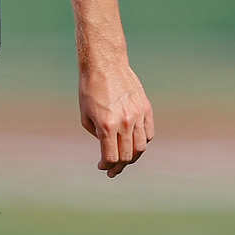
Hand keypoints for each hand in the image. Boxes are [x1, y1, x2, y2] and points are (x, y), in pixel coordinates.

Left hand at [80, 58, 152, 177]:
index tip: (103, 167)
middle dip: (119, 166)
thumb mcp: (86, 115)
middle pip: (127, 156)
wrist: (105, 64)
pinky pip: (149, 133)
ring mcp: (137, 115)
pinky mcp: (146, 108)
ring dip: (132, 157)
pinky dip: (143, 142)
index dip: (107, 166)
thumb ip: (97, 135)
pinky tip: (134, 144)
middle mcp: (124, 122)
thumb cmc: (90, 89)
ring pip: (141, 147)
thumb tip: (107, 148)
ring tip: (125, 159)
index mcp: (106, 125)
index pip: (111, 157)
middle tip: (113, 169)